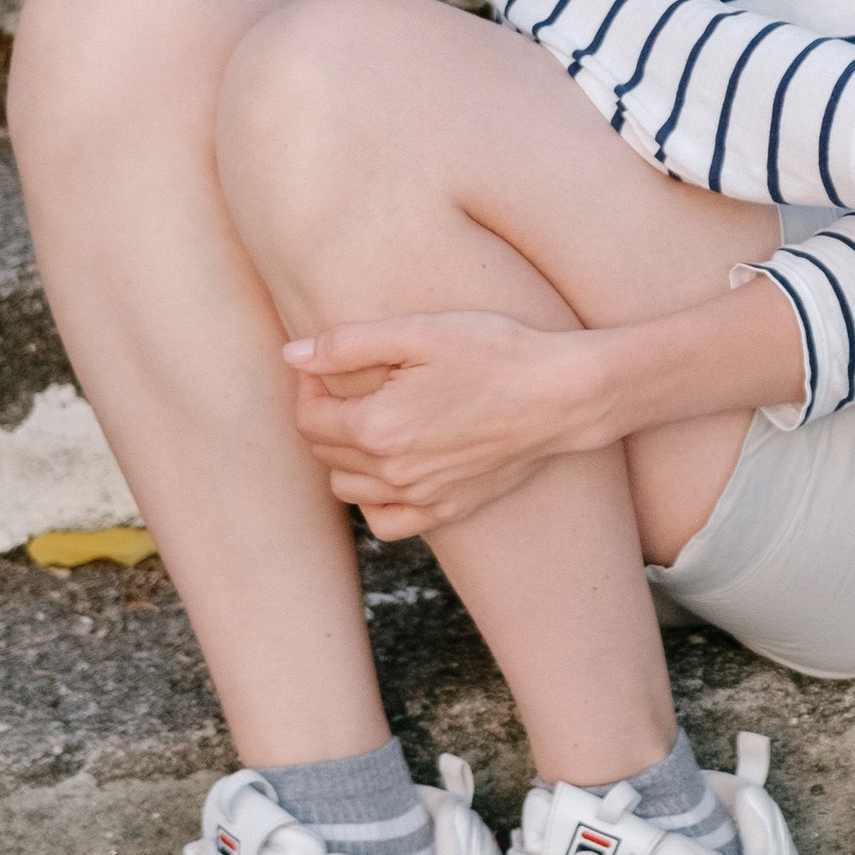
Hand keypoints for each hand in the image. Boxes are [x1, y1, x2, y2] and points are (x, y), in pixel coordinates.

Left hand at [284, 309, 605, 538]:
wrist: (562, 394)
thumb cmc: (495, 352)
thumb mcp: (419, 331)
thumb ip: (347, 344)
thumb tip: (292, 354)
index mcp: (376, 426)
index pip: (309, 417)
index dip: (309, 385)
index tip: (328, 364)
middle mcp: (392, 471)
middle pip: (324, 452)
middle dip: (324, 416)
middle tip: (351, 384)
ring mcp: (421, 496)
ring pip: (348, 488)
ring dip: (344, 455)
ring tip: (370, 420)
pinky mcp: (448, 509)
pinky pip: (386, 522)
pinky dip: (375, 500)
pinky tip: (390, 468)